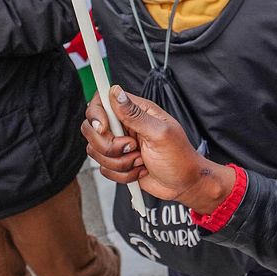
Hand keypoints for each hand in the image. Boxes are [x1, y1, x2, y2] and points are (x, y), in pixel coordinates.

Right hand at [82, 86, 234, 209]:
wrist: (185, 183)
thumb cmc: (180, 156)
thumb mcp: (160, 133)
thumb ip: (135, 114)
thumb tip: (115, 92)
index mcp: (135, 111)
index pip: (101, 101)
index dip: (96, 115)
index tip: (104, 128)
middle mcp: (124, 126)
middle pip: (91, 129)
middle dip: (109, 145)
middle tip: (133, 148)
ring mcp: (120, 145)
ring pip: (96, 152)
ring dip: (120, 162)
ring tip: (141, 160)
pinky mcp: (118, 163)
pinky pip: (105, 170)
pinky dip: (123, 175)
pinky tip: (140, 170)